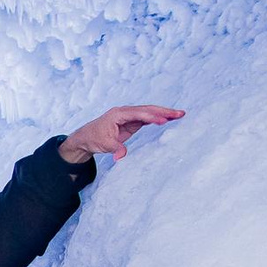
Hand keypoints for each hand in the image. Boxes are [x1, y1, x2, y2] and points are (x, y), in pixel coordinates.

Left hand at [60, 103, 184, 163]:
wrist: (87, 137)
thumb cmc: (94, 138)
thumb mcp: (104, 145)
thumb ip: (115, 149)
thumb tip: (121, 157)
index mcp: (118, 114)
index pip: (139, 114)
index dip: (152, 117)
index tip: (164, 120)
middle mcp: (125, 112)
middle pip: (148, 110)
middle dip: (164, 111)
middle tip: (180, 113)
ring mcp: (129, 116)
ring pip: (149, 113)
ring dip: (164, 113)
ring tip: (179, 115)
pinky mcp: (132, 122)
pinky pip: (147, 118)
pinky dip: (158, 119)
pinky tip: (169, 119)